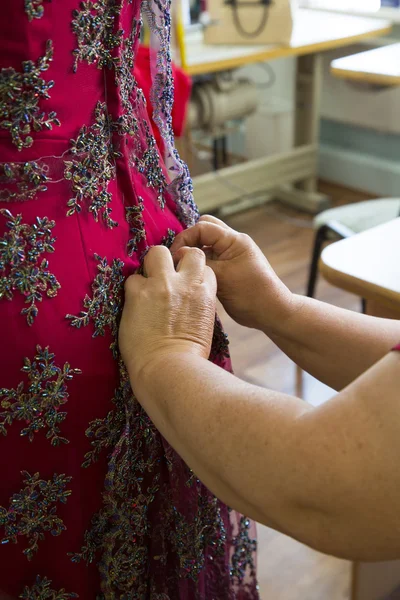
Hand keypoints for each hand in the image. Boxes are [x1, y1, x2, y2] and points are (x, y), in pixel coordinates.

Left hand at [119, 245, 216, 384]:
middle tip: (163, 278)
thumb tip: (187, 302)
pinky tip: (134, 306)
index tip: (184, 285)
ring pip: (156, 253)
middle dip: (175, 261)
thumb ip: (198, 305)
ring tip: (146, 287)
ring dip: (151, 267)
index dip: (192, 274)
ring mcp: (161, 285)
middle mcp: (185, 283)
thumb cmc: (190, 356)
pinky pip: (132, 279)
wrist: (170, 369)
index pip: (203, 267)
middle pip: (185, 252)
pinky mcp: (138, 293)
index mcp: (205, 293)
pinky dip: (132, 291)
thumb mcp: (204, 324)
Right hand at [171, 215, 292, 330]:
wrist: (270, 313)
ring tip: (182, 268)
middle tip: (178, 259)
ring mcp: (230, 256)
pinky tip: (191, 276)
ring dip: (194, 254)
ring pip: (205, 245)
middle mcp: (232, 244)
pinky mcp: (227, 269)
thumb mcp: (222, 278)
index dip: (185, 238)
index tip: (174, 255)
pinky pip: (209, 259)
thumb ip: (199, 264)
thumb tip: (177, 255)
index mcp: (234, 240)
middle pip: (204, 230)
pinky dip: (199, 265)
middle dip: (189, 241)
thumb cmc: (251, 294)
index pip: (203, 226)